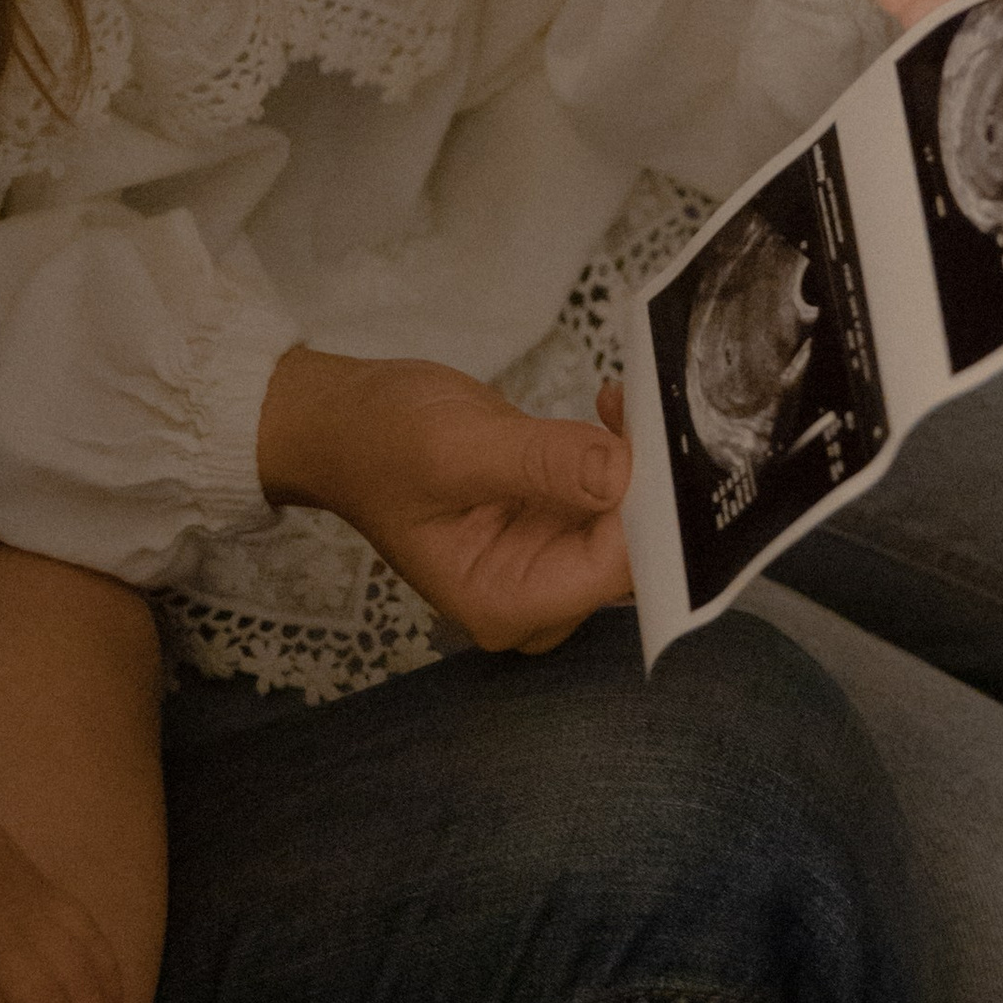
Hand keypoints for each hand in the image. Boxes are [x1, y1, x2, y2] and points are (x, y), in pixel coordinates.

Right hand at [258, 352, 631, 650]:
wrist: (344, 421)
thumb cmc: (378, 441)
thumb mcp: (454, 445)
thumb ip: (539, 463)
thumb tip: (621, 472)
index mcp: (502, 601)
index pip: (610, 571)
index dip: (646, 511)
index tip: (658, 445)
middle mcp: (533, 593)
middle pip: (632, 557)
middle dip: (653, 487)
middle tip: (651, 413)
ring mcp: (547, 558)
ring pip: (632, 523)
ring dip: (643, 463)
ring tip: (625, 401)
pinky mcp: (556, 520)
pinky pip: (615, 496)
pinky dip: (624, 452)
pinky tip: (609, 407)